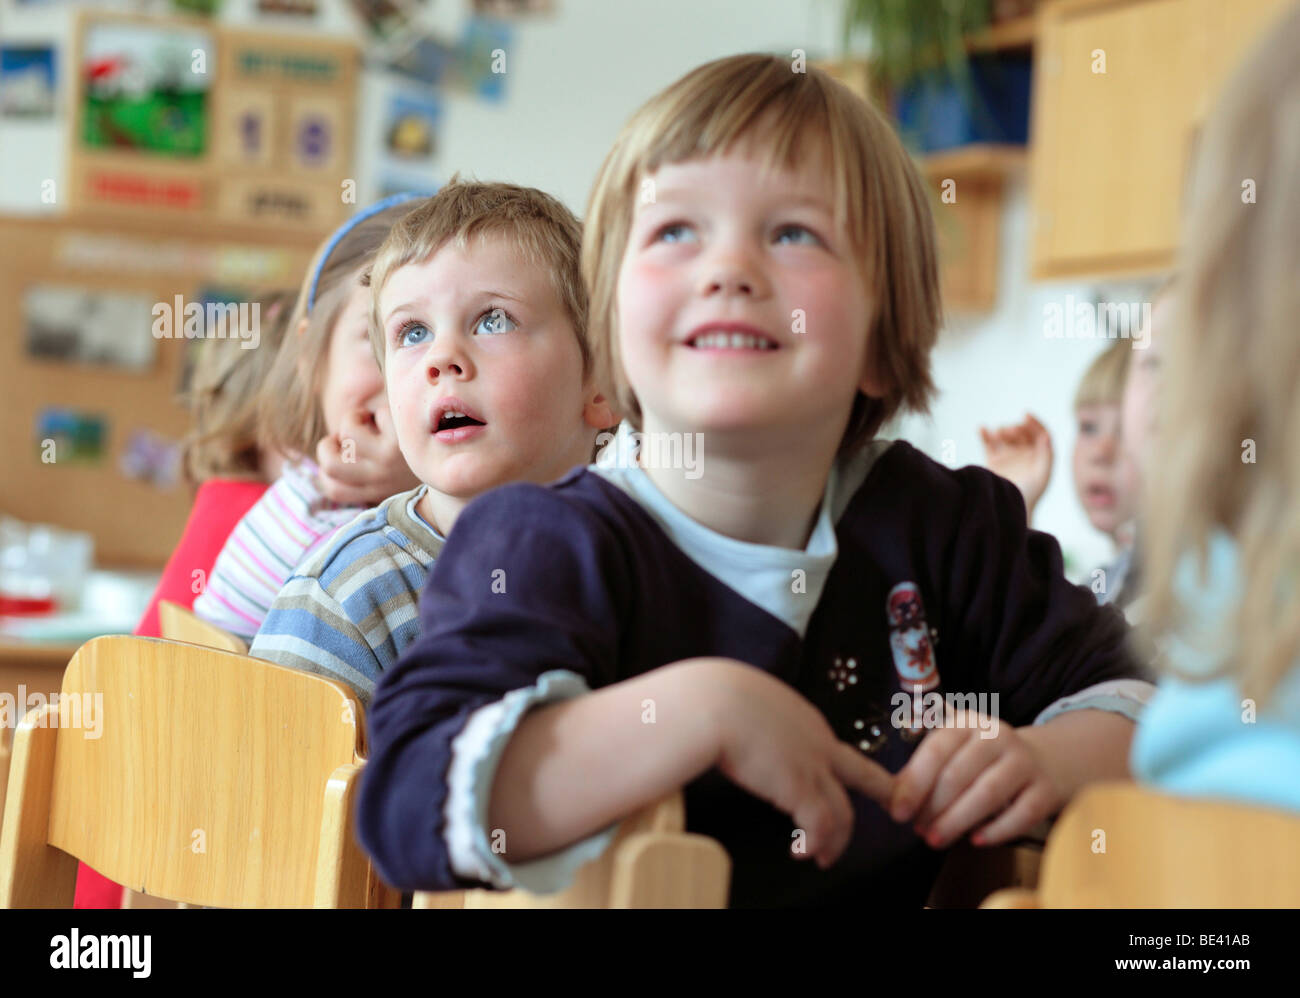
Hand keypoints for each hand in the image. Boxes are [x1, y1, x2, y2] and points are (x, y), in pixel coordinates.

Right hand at [315, 407, 418, 505]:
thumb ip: (366, 468)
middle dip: (330, 444)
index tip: (340, 457)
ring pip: (347, 431)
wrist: (464, 467)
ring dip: (354, 418)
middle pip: (330, 463)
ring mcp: (388, 461)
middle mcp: (377, 479)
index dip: (326, 470)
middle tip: (350, 437)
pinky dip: (381, 410)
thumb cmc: (420, 462)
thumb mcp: (393, 475)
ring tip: (370, 420)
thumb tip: (336, 455)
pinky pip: (375, 415)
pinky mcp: (402, 440)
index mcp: (372, 491)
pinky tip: (393, 417)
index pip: (332, 488)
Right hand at [706, 659, 894, 869]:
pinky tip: (801, 852)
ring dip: (836, 840)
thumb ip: (756, 718)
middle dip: (883, 791)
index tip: (839, 780)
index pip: (833, 748)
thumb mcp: (746, 701)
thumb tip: (739, 730)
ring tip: (823, 857)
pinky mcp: (800, 788)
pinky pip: (820, 826)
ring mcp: (812, 765)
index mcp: (804, 719)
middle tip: (893, 805)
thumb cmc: (714, 698)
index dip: (838, 769)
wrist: (712, 704)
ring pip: (843, 811)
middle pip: (863, 773)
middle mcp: (817, 741)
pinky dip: (814, 844)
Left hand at [888, 708, 1063, 849]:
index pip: (935, 750)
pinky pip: (1020, 814)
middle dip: (932, 807)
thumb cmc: (987, 761)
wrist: (1048, 760)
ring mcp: (1024, 762)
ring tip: (936, 839)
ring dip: (956, 821)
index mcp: (967, 724)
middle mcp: (997, 737)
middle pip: (958, 774)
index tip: (897, 811)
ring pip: (986, 794)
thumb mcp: (957, 752)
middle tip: (918, 830)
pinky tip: (976, 840)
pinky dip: (996, 831)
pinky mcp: (1046, 790)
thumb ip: (925, 771)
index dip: (914, 783)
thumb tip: (893, 798)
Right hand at [979, 413, 1052, 520]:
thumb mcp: (1042, 476)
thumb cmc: (1029, 496)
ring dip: (1003, 430)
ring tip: (1000, 433)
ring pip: (1006, 435)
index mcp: (1040, 456)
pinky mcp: (993, 460)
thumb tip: (1046, 435)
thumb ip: (1046, 455)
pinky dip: (985, 434)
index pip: (1040, 433)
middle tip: (1010, 431)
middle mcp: (1025, 453)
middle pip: (1022, 433)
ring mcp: (1009, 456)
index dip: (1034, 422)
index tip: (1025, 415)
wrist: (1009, 510)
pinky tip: (982, 428)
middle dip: (1017, 428)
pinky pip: (989, 443)